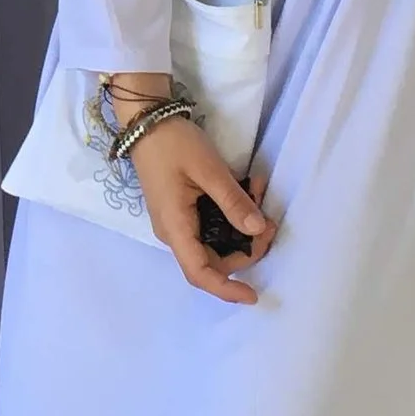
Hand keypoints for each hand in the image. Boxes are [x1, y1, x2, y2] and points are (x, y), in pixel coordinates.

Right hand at [127, 110, 274, 302]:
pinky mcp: (182, 210)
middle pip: (213, 260)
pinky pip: (210, 226)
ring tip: (259, 192)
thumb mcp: (209, 169)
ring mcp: (177, 222)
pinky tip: (247, 189)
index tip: (254, 295)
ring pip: (215, 243)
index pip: (200, 273)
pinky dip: (231, 215)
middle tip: (269, 220)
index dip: (227, 289)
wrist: (145, 120)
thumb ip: (233, 202)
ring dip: (241, 227)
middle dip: (246, 247)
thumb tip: (258, 230)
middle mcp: (174, 232)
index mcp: (176, 227)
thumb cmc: (174, 144)